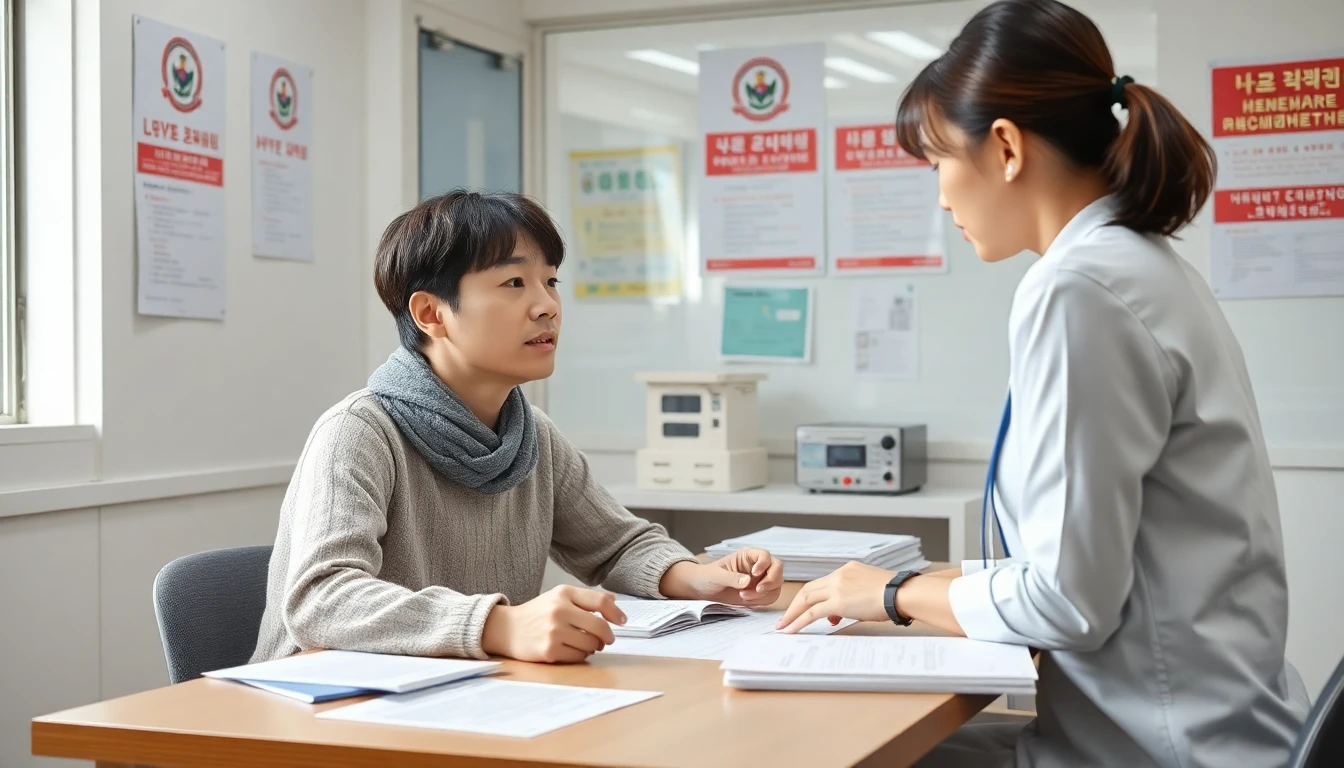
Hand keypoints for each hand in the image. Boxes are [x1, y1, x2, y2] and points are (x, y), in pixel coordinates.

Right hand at [480, 585, 625, 662]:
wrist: (506, 628)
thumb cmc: (537, 613)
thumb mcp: (559, 597)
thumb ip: (586, 598)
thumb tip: (613, 602)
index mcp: (564, 593)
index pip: (600, 601)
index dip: (615, 612)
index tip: (622, 620)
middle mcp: (559, 610)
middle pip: (599, 626)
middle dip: (607, 636)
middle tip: (606, 639)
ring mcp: (554, 631)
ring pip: (591, 644)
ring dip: (593, 647)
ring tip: (585, 643)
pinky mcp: (549, 650)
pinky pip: (578, 656)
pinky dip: (580, 655)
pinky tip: (572, 649)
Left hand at [659, 548, 783, 605]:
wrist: (702, 590)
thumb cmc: (707, 577)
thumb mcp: (716, 576)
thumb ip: (731, 577)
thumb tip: (748, 581)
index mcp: (748, 556)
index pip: (765, 555)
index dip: (764, 564)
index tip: (755, 574)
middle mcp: (757, 566)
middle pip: (777, 568)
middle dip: (771, 580)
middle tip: (758, 589)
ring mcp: (761, 580)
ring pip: (776, 584)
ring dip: (764, 593)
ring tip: (743, 596)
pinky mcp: (760, 593)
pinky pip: (771, 596)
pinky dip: (762, 601)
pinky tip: (747, 601)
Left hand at [775, 561, 895, 632]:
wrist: (901, 593)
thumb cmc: (893, 595)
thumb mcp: (869, 592)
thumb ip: (850, 600)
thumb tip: (834, 615)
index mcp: (847, 570)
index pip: (822, 583)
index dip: (812, 598)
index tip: (805, 610)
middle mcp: (839, 575)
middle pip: (809, 589)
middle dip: (795, 605)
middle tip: (786, 619)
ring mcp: (837, 587)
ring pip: (806, 599)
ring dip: (792, 614)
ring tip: (783, 627)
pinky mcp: (837, 601)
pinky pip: (811, 612)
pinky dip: (798, 621)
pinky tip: (791, 630)